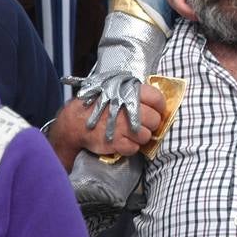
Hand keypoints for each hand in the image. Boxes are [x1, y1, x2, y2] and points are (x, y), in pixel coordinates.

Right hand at [49, 82, 166, 170]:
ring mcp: (122, 126)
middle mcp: (127, 108)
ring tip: (131, 133)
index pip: (157, 98)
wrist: (76, 121)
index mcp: (129, 92)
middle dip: (151, 124)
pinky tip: (122, 141)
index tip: (156, 110)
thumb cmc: (99, 103)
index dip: (159, 106)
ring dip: (141, 137)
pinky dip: (130, 147)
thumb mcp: (115, 88)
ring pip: (146, 136)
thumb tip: (155, 98)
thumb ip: (133, 91)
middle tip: (142, 124)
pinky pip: (134, 148)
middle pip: (155, 120)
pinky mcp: (116, 142)